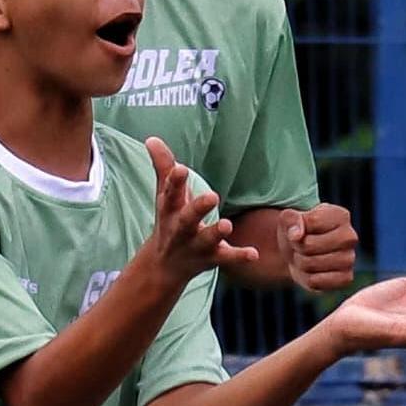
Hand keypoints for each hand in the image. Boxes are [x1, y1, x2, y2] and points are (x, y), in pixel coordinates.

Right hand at [135, 136, 251, 284]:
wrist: (164, 267)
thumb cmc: (169, 221)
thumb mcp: (164, 196)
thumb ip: (163, 167)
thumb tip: (151, 138)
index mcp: (171, 209)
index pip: (171, 193)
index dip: (175, 181)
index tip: (181, 169)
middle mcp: (181, 228)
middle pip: (188, 218)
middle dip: (198, 208)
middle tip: (212, 196)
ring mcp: (196, 245)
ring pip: (206, 239)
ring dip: (216, 233)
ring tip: (227, 225)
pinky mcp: (211, 258)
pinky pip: (226, 258)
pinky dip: (239, 256)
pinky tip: (253, 254)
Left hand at [287, 202, 360, 293]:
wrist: (302, 253)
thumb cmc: (298, 231)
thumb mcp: (289, 219)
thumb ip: (291, 219)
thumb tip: (296, 235)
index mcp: (340, 216)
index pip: (311, 222)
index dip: (296, 228)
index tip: (299, 230)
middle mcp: (350, 237)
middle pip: (309, 246)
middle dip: (297, 247)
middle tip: (301, 246)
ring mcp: (350, 259)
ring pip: (310, 264)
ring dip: (300, 263)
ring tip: (305, 257)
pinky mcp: (346, 279)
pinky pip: (315, 281)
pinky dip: (306, 278)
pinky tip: (312, 270)